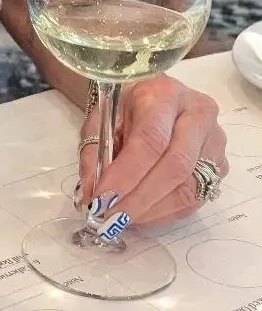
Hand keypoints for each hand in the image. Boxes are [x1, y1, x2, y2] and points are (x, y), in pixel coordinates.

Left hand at [77, 76, 227, 227]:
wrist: (148, 98)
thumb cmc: (123, 106)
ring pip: (189, 188)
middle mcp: (198, 114)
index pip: (152, 139)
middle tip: (111, 215)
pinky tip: (142, 213)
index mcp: (164, 93)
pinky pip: (195, 199)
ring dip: (152, 209)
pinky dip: (164, 212)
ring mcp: (214, 141)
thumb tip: (91, 194)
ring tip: (122, 217)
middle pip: (175, 166)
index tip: (102, 197)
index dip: (127, 173)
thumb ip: (94, 153)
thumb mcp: (100, 118)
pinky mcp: (219, 165)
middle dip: (140, 197)